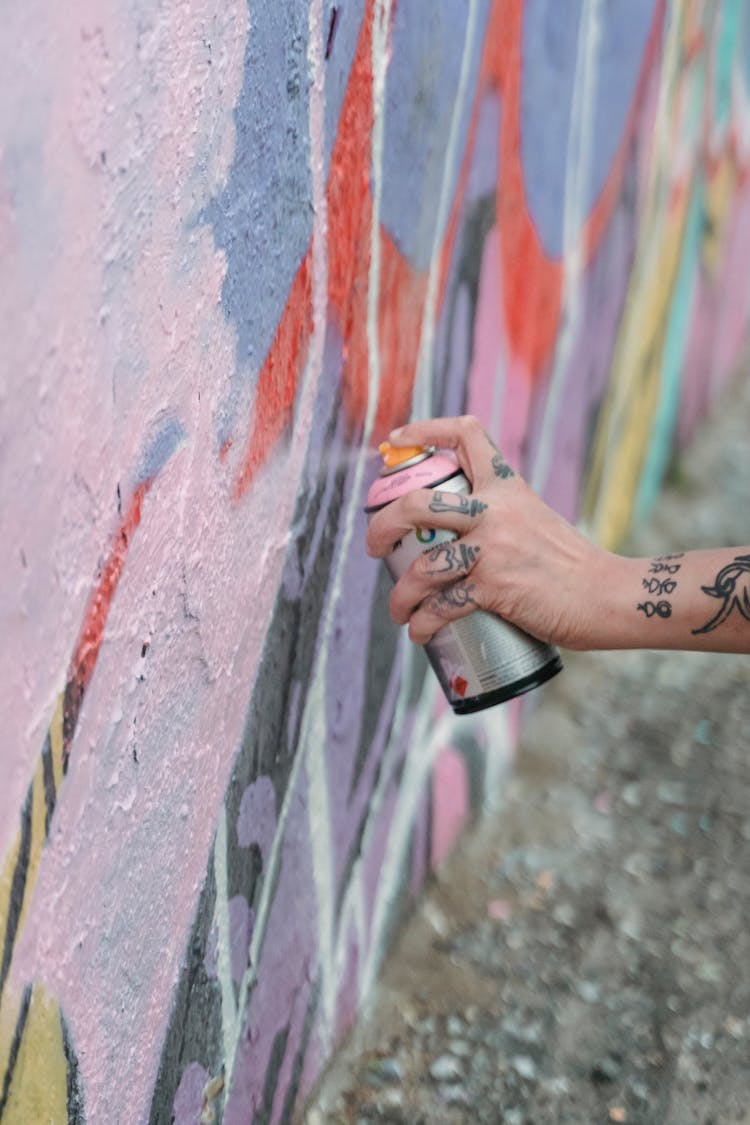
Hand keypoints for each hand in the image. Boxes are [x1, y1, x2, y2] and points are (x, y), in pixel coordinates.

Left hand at [366, 415, 619, 649]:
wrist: (609, 596)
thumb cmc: (574, 567)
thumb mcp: (536, 521)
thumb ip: (500, 519)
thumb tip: (457, 536)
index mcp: (508, 487)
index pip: (466, 434)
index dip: (424, 430)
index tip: (393, 442)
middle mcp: (496, 511)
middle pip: (419, 502)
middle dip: (383, 524)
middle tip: (374, 545)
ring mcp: (493, 549)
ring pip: (422, 565)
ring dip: (400, 594)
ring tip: (398, 611)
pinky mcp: (495, 588)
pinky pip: (441, 606)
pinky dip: (423, 623)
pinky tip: (419, 633)